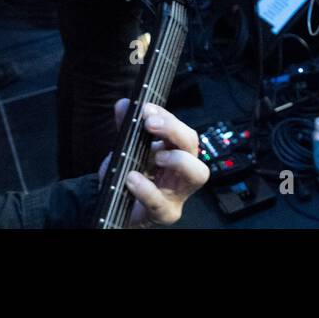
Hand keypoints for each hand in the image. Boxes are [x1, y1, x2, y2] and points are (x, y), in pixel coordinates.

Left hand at [99, 100, 209, 226]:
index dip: (168, 117)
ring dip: (179, 160)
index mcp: (176, 151)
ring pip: (198, 173)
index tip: (148, 109)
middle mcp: (183, 170)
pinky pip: (162, 203)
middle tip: (151, 124)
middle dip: (174, 130)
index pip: (181, 129)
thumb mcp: (127, 150)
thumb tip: (124, 104)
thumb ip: (126, 129)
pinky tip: (132, 179)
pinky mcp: (165, 213)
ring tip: (157, 156)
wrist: (120, 210)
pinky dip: (147, 189)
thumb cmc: (132, 178)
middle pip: (193, 145)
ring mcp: (178, 193)